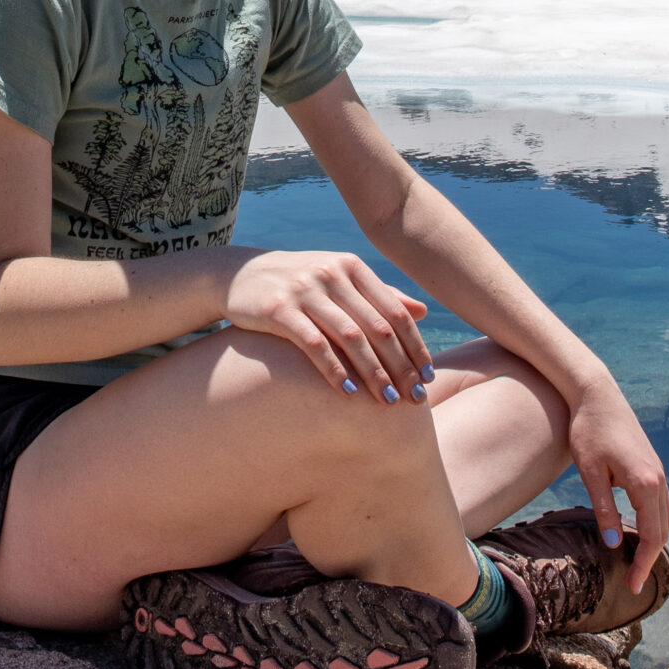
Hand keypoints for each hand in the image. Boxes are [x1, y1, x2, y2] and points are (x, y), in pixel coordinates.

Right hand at [223, 249, 431, 406]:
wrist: (240, 273)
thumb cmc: (301, 282)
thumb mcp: (339, 280)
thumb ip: (379, 295)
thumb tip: (423, 311)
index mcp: (353, 267)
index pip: (395, 312)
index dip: (415, 346)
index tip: (428, 378)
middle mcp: (332, 275)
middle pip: (377, 327)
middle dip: (400, 366)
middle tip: (415, 398)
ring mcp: (305, 290)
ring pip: (350, 337)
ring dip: (373, 372)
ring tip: (387, 401)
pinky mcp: (278, 309)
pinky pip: (313, 344)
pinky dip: (333, 369)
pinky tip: (347, 393)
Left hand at [567, 379, 668, 594]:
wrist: (597, 394)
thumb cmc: (589, 431)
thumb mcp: (591, 472)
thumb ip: (604, 509)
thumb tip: (615, 543)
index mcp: (645, 483)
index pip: (652, 537)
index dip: (643, 565)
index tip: (632, 587)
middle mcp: (658, 479)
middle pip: (664, 531)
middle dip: (651, 559)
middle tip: (632, 582)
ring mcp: (658, 471)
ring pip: (667, 517)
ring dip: (656, 541)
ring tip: (637, 562)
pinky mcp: (652, 466)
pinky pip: (662, 503)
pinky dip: (656, 524)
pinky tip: (639, 531)